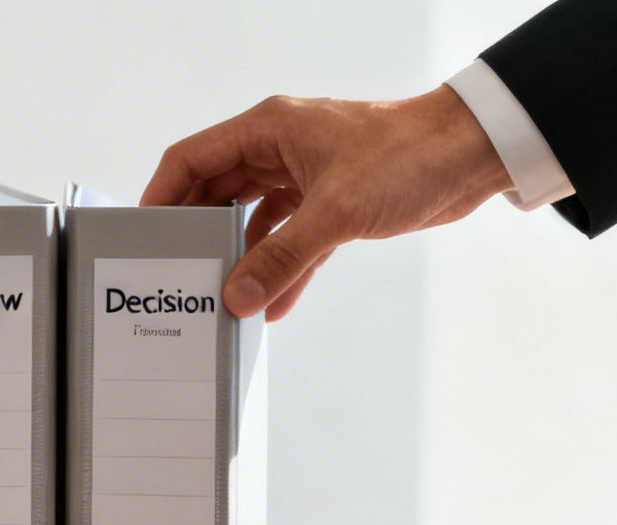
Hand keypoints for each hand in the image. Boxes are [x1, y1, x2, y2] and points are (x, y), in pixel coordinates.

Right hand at [142, 87, 512, 320]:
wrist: (472, 155)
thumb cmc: (408, 154)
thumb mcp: (336, 210)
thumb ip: (283, 256)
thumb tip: (239, 296)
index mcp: (268, 129)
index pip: (191, 159)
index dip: (161, 195)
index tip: (144, 235)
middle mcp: (280, 148)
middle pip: (217, 193)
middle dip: (199, 235)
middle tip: (177, 275)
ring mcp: (305, 176)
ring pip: (253, 221)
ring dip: (242, 258)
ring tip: (221, 296)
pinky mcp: (332, 203)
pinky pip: (292, 240)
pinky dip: (283, 269)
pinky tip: (273, 305)